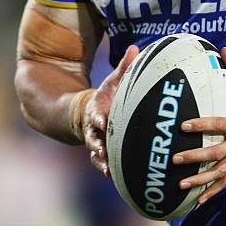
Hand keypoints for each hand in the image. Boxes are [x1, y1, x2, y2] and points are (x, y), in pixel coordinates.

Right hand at [82, 45, 138, 176]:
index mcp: (97, 110)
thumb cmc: (108, 96)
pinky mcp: (101, 152)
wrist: (90, 112)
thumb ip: (124, 67)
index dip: (98, 118)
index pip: (96, 115)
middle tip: (103, 151)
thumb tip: (135, 47)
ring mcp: (96, 142)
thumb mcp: (113, 81)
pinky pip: (102, 162)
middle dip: (98, 145)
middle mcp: (94, 129)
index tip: (102, 121)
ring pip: (96, 154)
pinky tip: (114, 177)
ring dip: (101, 161)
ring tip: (108, 170)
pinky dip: (106, 169)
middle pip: (94, 138)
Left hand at [173, 47, 225, 203]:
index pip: (220, 124)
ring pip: (222, 172)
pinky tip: (198, 200)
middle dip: (196, 158)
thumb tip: (223, 48)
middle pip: (218, 153)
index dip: (202, 125)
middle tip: (176, 159)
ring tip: (181, 185)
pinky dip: (214, 191)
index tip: (184, 125)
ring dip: (201, 180)